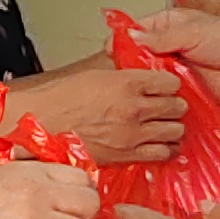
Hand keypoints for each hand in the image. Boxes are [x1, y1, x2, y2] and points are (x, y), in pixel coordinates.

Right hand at [15, 54, 185, 164]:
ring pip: (175, 130)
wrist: (41, 125)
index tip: (165, 85)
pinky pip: (162, 153)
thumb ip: (120, 69)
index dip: (169, 83)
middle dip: (174, 105)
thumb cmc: (59, 98)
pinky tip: (158, 143)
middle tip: (167, 105)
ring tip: (164, 124)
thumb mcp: (93, 73)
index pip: (170, 82)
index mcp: (127, 83)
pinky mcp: (127, 155)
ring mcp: (133, 135)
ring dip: (172, 127)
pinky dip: (165, 148)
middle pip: (177, 106)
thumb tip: (134, 63)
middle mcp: (135, 109)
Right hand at [129, 5, 219, 100]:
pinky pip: (163, 96)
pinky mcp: (181, 92)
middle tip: (121, 77)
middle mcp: (168, 48)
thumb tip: (131, 36)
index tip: (110, 51)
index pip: (137, 30)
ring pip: (148, 79)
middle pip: (138, 56)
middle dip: (129, 66)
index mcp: (169, 26)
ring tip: (133, 92)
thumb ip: (162, 37)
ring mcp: (173, 72)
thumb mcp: (195, 32)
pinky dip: (156, 100)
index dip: (123, 40)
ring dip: (143, 85)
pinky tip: (147, 103)